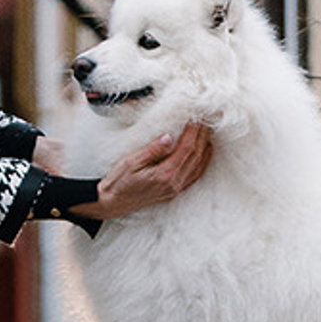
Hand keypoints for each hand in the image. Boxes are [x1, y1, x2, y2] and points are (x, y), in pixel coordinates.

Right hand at [82, 122, 212, 219]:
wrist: (112, 203)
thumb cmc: (119, 182)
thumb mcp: (131, 162)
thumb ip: (152, 150)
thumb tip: (169, 137)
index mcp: (164, 174)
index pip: (186, 149)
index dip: (193, 132)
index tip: (196, 118)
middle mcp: (174, 183)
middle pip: (196, 156)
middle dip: (202, 136)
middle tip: (206, 120)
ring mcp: (175, 189)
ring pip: (199, 166)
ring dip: (205, 148)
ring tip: (208, 132)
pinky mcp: (174, 191)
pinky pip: (194, 176)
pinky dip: (202, 162)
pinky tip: (204, 153)